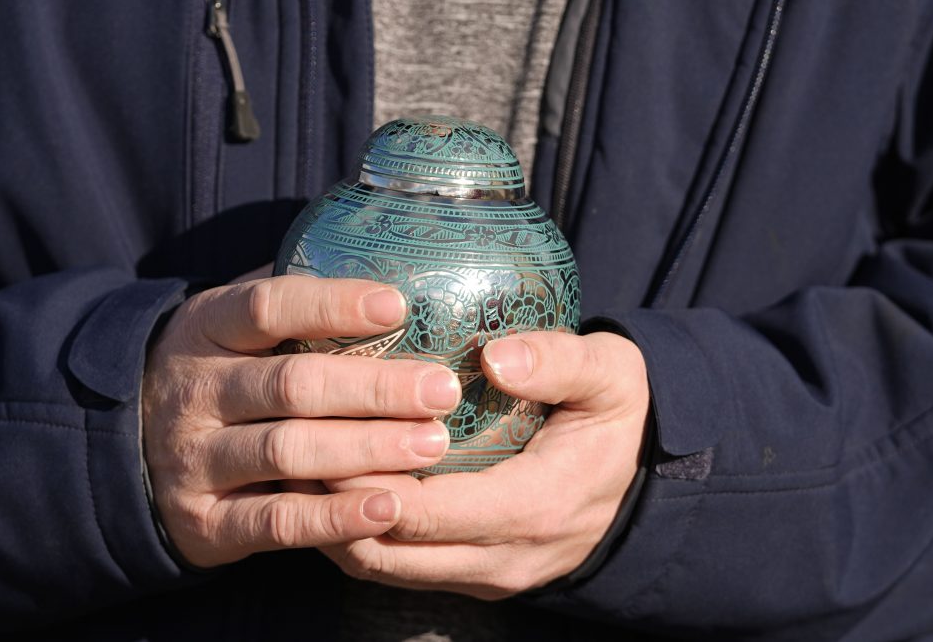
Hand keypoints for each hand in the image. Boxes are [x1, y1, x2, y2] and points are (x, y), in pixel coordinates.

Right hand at [141, 276, 461, 567]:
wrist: (128, 449)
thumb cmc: (219, 372)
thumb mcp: (232, 324)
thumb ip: (291, 296)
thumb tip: (387, 256)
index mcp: (205, 328)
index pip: (267, 308)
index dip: (332, 305)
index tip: (399, 306)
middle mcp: (196, 390)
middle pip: (291, 384)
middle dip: (375, 388)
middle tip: (442, 390)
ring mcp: (194, 459)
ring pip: (288, 451)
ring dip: (368, 449)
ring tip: (432, 444)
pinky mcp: (204, 523)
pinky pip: (276, 522)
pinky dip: (335, 518)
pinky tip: (389, 507)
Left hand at [315, 331, 648, 598]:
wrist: (643, 478)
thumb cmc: (619, 417)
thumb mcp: (611, 376)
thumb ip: (560, 363)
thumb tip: (497, 356)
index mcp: (532, 509)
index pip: (423, 512)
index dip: (362, 481)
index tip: (318, 432)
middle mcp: (502, 558)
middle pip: (387, 551)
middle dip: (331, 506)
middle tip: (289, 445)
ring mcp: (485, 575)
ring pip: (383, 568)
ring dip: (336, 523)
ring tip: (298, 464)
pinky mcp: (473, 576)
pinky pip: (399, 568)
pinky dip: (359, 531)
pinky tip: (333, 484)